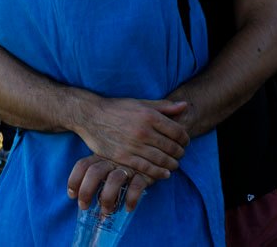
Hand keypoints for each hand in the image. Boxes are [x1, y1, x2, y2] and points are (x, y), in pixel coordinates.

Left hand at [67, 155, 152, 212]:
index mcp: (101, 154)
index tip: (72, 195)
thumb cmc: (125, 157)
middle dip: (87, 192)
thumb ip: (96, 167)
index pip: (83, 165)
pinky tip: (128, 207)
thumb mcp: (108, 157)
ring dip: (108, 198)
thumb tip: (77, 192)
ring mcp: (129, 165)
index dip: (74, 180)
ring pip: (114, 180)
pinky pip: (136, 186)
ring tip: (107, 211)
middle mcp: (113, 159)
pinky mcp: (145, 172)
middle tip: (85, 207)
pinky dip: (131, 199)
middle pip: (95, 172)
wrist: (156, 148)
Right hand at [72, 98, 188, 181]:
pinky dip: (158, 172)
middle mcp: (143, 131)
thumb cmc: (118, 108)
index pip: (177, 131)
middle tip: (181, 155)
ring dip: (171, 164)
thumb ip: (164, 106)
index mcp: (149, 115)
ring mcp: (133, 145)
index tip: (185, 142)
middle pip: (171, 147)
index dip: (185, 139)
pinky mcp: (123, 157)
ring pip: (160, 159)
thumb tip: (185, 106)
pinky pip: (146, 168)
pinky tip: (164, 173)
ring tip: (174, 165)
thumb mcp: (141, 103)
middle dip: (180, 153)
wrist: (91, 116)